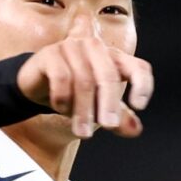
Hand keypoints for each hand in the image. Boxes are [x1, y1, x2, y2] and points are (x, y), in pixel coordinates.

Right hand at [15, 12, 152, 140]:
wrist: (39, 83)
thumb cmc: (75, 92)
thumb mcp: (99, 106)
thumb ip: (118, 117)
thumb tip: (135, 130)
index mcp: (114, 59)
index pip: (137, 67)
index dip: (142, 84)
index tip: (138, 106)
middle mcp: (95, 48)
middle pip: (108, 75)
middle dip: (109, 104)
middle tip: (108, 126)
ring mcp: (73, 47)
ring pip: (83, 80)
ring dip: (83, 110)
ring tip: (83, 132)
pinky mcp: (51, 54)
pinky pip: (61, 77)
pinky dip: (62, 98)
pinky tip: (61, 108)